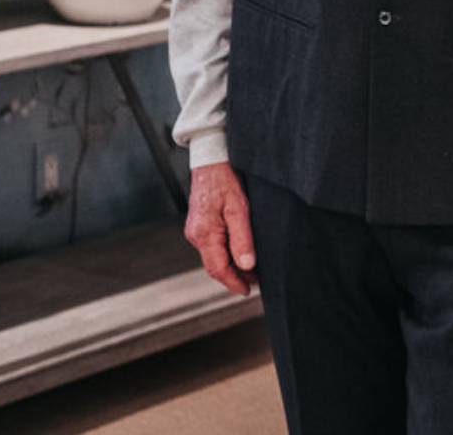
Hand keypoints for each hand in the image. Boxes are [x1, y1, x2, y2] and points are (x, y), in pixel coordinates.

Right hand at [184, 162, 256, 295]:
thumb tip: (247, 265)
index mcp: (204, 234)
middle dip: (234, 277)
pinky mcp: (199, 224)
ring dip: (231, 266)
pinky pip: (212, 246)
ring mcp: (195, 230)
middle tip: (256, 282)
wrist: (211, 161)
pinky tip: (240, 254)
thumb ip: (243, 239)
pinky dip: (226, 254)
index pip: (218, 268)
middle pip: (215, 265)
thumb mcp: (240, 209)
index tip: (247, 291)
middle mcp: (196, 235)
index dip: (233, 283)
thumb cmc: (226, 181)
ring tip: (252, 272)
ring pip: (213, 256)